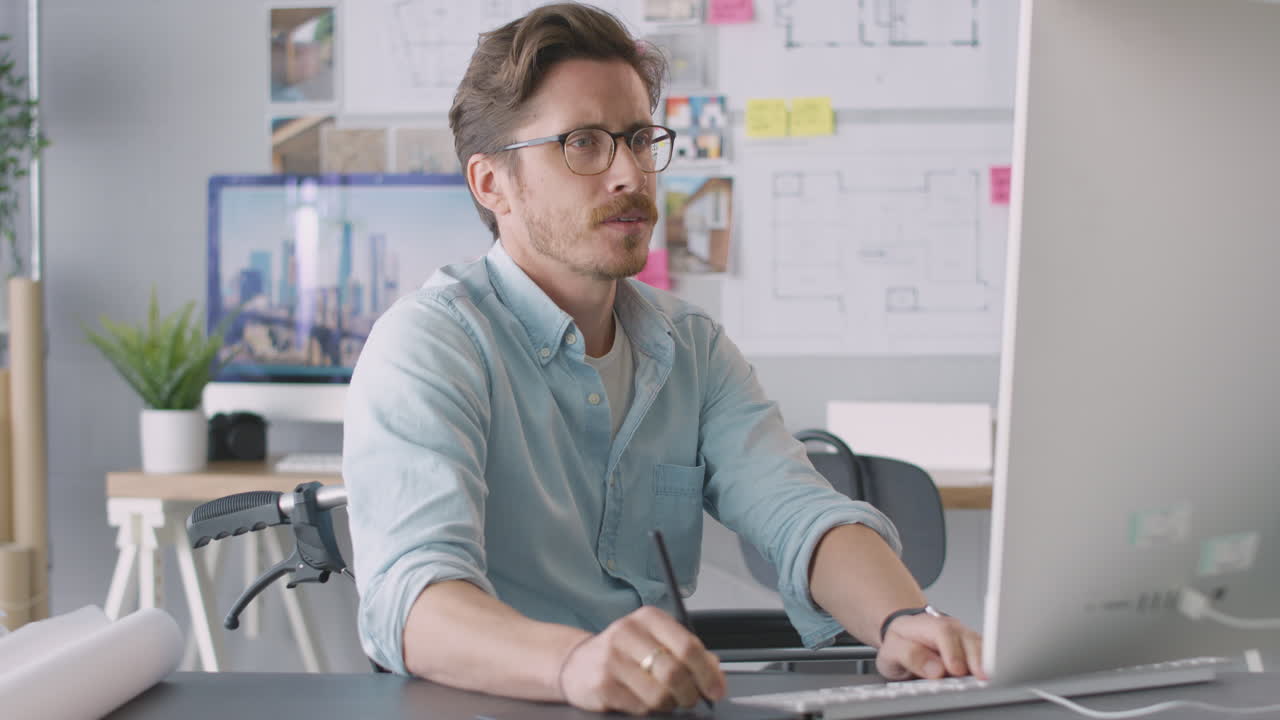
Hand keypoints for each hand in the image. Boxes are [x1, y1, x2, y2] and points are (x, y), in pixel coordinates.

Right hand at [558, 606, 725, 715]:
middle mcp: (628, 632)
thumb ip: (689, 654)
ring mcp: (612, 659)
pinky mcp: (601, 684)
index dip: (707, 672)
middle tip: (692, 699)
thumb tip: (716, 673)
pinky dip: (648, 710)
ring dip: (670, 704)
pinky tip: (642, 700)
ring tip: (666, 700)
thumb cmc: (624, 653)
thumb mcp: (656, 642)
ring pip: (659, 694)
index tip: (716, 690)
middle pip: (675, 672)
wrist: (577, 663)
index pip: (688, 645)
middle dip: (690, 693)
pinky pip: (640, 708)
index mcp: (648, 618)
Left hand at [875, 613, 986, 681]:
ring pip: (980, 646)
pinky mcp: (973, 650)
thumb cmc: (899, 643)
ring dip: (984, 662)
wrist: (904, 638)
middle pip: (968, 639)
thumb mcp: (892, 650)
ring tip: (987, 678)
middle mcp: (950, 628)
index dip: (952, 651)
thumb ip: (910, 655)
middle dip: (976, 659)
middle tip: (981, 676)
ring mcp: (963, 638)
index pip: (943, 632)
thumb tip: (936, 670)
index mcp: (927, 624)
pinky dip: (987, 665)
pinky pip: (985, 655)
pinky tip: (987, 676)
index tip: (956, 670)